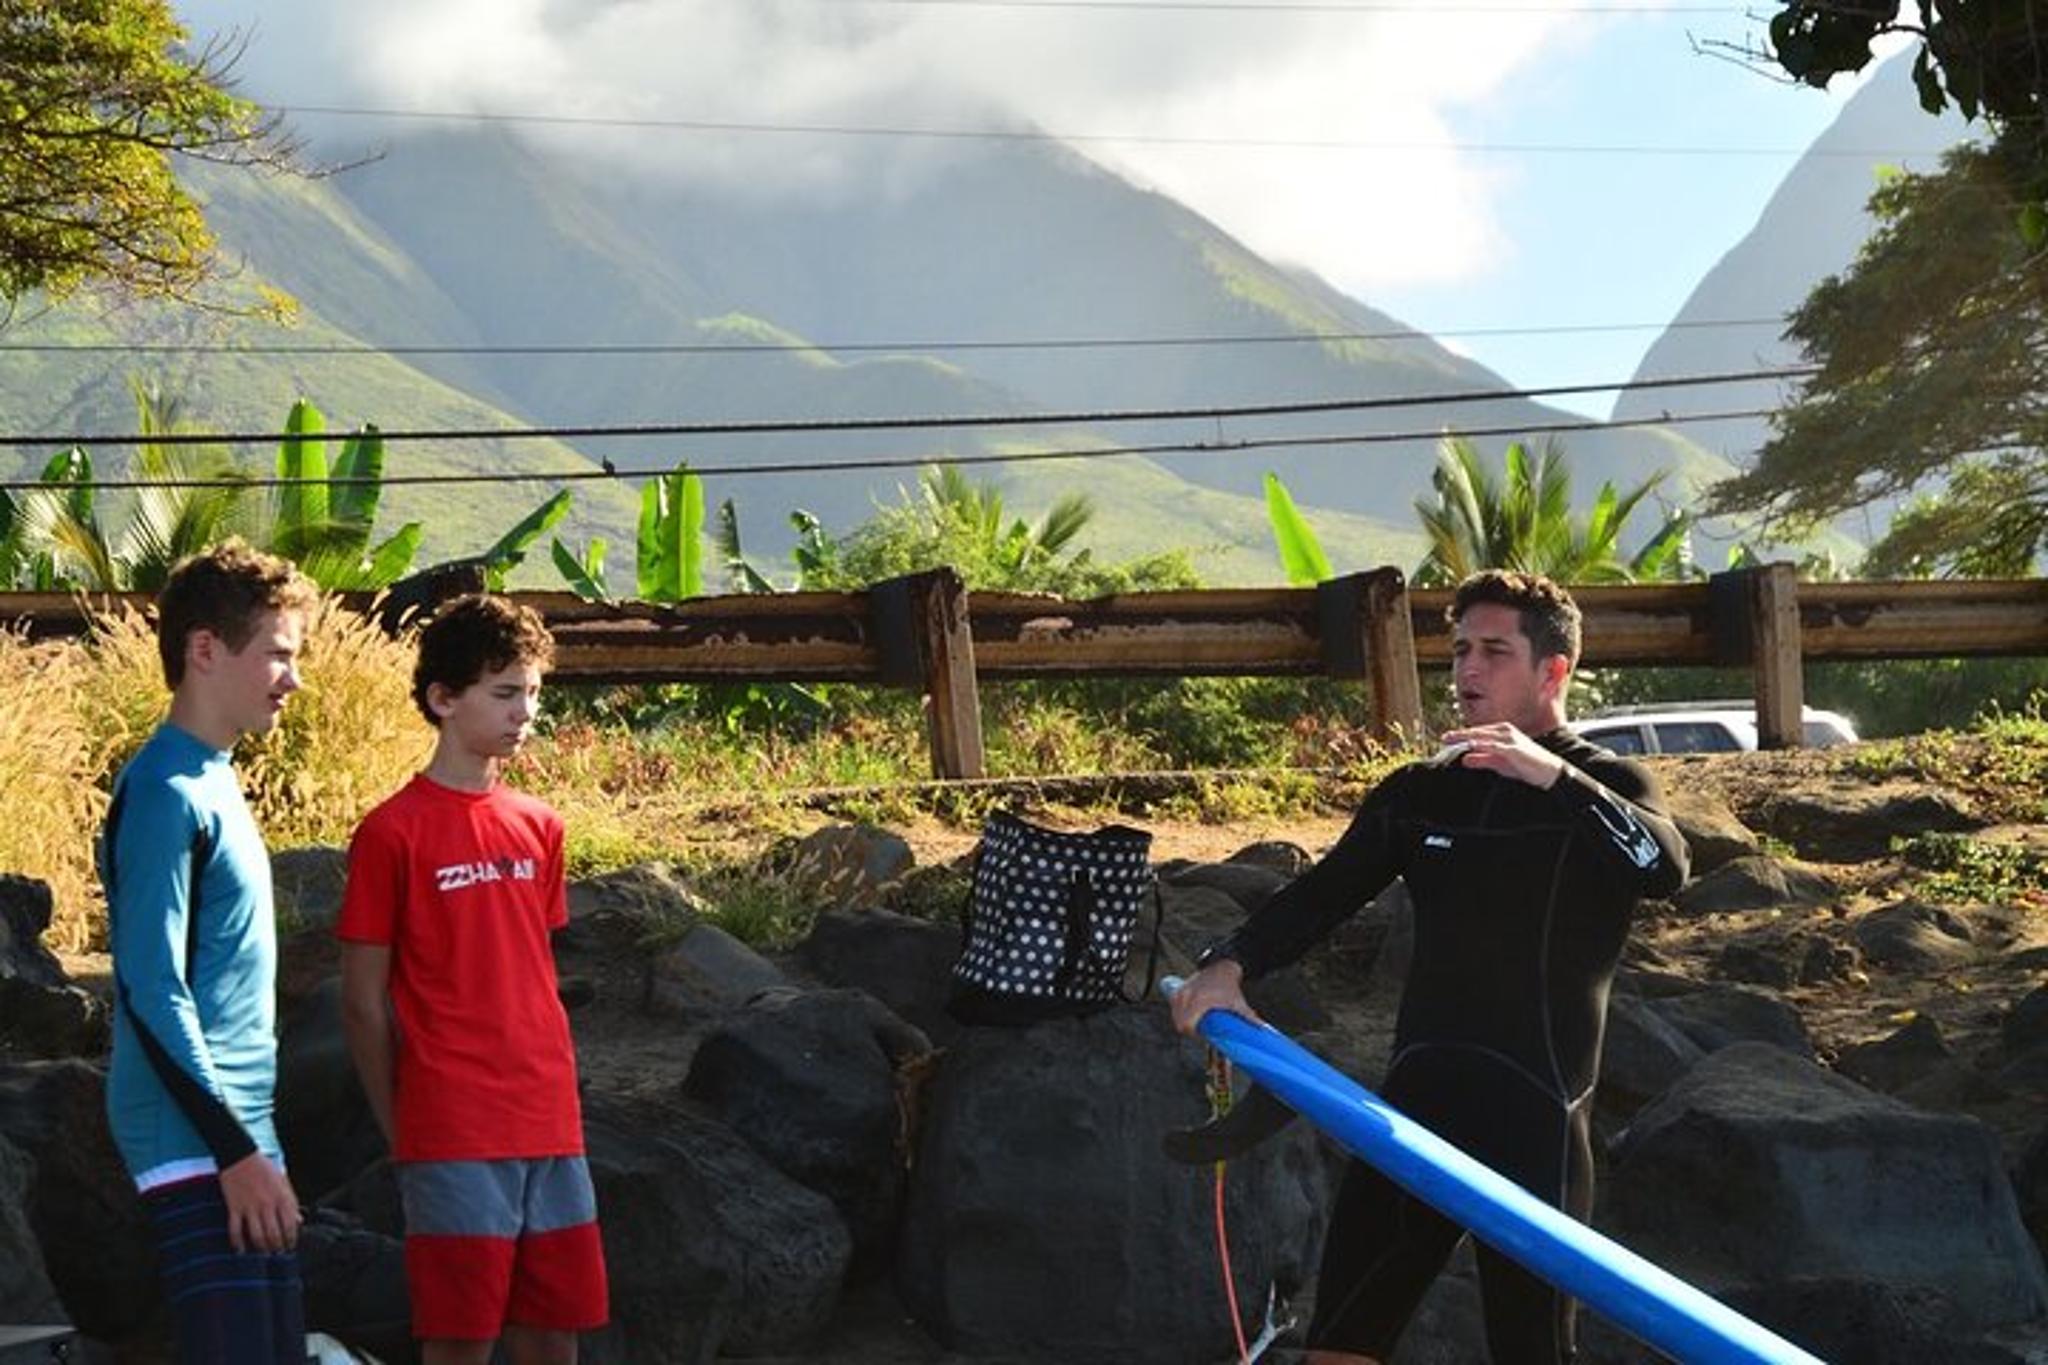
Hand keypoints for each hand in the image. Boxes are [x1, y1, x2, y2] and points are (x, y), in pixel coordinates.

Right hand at [218, 1152, 300, 1254]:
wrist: (240, 1156)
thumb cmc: (264, 1168)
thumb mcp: (284, 1182)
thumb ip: (291, 1202)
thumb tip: (298, 1221)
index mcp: (282, 1197)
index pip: (290, 1225)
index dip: (291, 1239)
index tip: (291, 1246)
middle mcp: (267, 1204)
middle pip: (274, 1234)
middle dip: (277, 1247)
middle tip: (278, 1253)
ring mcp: (250, 1207)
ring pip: (256, 1235)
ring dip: (261, 1248)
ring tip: (264, 1253)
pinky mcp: (234, 1207)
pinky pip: (235, 1230)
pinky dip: (237, 1243)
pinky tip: (240, 1250)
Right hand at [1170, 958, 1261, 1035]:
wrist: (1221, 967)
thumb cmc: (1229, 986)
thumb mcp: (1238, 1003)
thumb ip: (1249, 1017)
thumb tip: (1261, 1029)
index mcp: (1199, 1002)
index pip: (1186, 1026)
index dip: (1194, 1034)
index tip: (1202, 1035)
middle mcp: (1187, 996)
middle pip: (1179, 1024)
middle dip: (1190, 1030)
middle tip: (1202, 1030)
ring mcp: (1181, 993)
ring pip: (1176, 1017)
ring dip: (1184, 1022)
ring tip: (1198, 1022)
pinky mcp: (1178, 991)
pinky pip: (1174, 1009)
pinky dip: (1180, 1014)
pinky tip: (1190, 1014)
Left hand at [1437, 722, 1566, 789]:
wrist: (1548, 771)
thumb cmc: (1524, 765)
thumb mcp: (1499, 763)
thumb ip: (1482, 760)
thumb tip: (1464, 759)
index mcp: (1502, 732)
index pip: (1477, 732)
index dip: (1462, 735)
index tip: (1447, 739)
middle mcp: (1505, 731)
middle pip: (1477, 732)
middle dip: (1460, 735)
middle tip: (1443, 738)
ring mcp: (1510, 739)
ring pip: (1483, 737)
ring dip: (1467, 738)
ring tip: (1452, 741)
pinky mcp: (1514, 749)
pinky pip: (1494, 746)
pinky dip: (1482, 746)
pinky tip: (1471, 747)